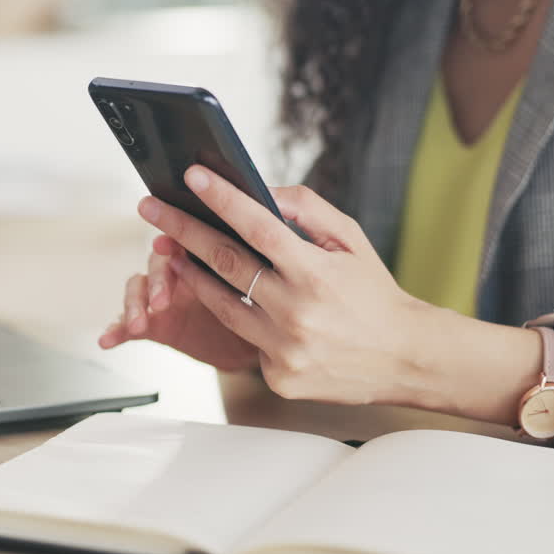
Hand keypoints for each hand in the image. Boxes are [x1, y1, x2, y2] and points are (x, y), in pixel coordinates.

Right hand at [98, 233, 259, 371]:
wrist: (262, 341)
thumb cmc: (266, 300)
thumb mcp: (268, 275)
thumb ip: (265, 247)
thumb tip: (272, 215)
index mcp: (206, 251)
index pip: (185, 237)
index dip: (172, 239)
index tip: (167, 245)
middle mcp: (180, 268)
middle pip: (158, 263)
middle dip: (157, 280)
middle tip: (161, 300)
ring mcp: (164, 295)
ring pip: (138, 288)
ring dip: (135, 303)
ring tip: (138, 323)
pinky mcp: (156, 323)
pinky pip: (129, 324)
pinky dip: (116, 330)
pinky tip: (108, 339)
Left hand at [134, 165, 433, 406]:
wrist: (403, 357)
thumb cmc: (373, 293)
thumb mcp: (351, 241)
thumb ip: (307, 210)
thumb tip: (263, 191)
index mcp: (316, 273)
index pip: (257, 227)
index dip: (222, 199)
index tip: (192, 177)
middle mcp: (297, 311)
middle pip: (223, 263)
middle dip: (182, 230)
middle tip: (150, 208)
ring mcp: (284, 348)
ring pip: (221, 305)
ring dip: (190, 274)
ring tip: (170, 250)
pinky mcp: (278, 376)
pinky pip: (245, 340)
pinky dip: (240, 318)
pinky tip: (238, 303)